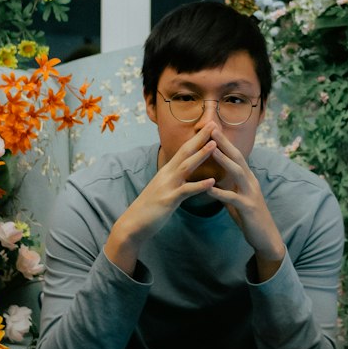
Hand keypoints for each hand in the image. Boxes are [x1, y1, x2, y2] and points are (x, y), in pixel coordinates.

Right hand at [103, 124, 218, 273]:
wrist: (132, 224)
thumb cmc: (149, 208)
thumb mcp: (162, 188)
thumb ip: (172, 179)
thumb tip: (182, 172)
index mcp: (167, 171)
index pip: (184, 150)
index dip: (196, 138)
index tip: (209, 126)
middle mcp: (167, 175)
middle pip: (185, 152)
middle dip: (200, 138)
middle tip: (214, 124)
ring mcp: (167, 186)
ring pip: (186, 167)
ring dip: (201, 155)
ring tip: (215, 145)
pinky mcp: (168, 200)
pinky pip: (186, 191)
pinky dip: (199, 185)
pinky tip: (212, 182)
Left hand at [206, 127, 285, 279]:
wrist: (266, 237)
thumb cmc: (250, 217)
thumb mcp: (237, 199)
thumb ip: (228, 188)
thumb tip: (215, 180)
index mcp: (248, 178)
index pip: (235, 155)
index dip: (224, 142)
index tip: (212, 128)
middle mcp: (251, 182)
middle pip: (238, 157)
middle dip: (224, 143)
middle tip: (212, 129)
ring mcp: (251, 194)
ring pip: (237, 172)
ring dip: (224, 160)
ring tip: (212, 150)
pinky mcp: (248, 208)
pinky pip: (232, 198)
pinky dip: (220, 192)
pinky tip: (209, 188)